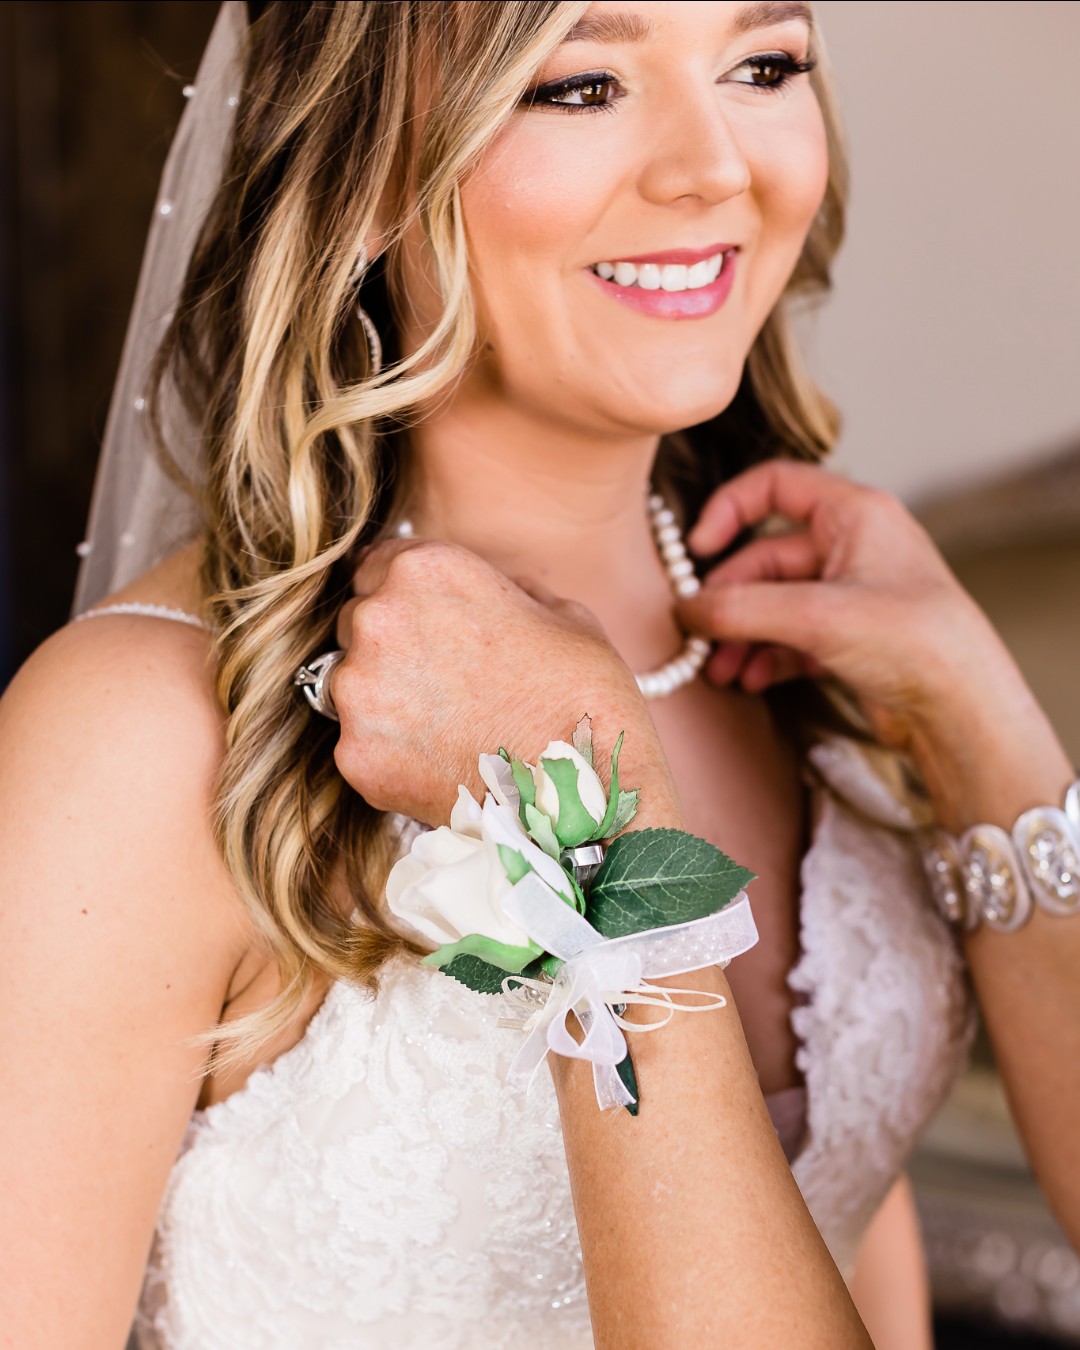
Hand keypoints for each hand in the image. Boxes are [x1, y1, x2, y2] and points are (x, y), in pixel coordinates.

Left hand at [330, 540, 678, 826]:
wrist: (581, 790)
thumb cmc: (582, 694)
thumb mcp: (560, 612)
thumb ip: (504, 591)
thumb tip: (493, 594)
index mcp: (425, 570)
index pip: (376, 566)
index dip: (405, 597)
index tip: (423, 622)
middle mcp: (379, 620)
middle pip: (356, 623)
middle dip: (389, 646)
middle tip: (441, 681)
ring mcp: (359, 691)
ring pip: (349, 685)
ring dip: (382, 700)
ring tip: (443, 728)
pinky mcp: (356, 755)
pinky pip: (359, 745)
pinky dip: (390, 754)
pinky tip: (439, 764)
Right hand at [678, 459, 1013, 751]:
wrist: (963, 711)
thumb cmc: (916, 643)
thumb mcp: (817, 617)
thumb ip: (742, 609)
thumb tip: (686, 611)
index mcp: (855, 514)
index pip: (776, 485)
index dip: (729, 510)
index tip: (696, 548)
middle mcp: (854, 547)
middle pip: (765, 557)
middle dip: (729, 598)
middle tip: (698, 632)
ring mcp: (851, 594)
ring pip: (775, 603)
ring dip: (741, 634)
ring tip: (720, 670)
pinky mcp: (850, 638)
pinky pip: (791, 636)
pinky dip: (766, 655)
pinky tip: (751, 679)